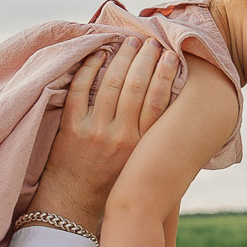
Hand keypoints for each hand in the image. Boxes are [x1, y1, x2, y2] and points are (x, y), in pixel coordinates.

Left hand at [30, 37, 176, 235]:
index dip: (166, 73)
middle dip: (144, 58)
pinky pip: (80, 90)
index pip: (159, 101)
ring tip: (128, 42)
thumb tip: (174, 110)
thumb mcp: (140, 164)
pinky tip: (97, 55)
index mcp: (142, 146)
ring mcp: (95, 131)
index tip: (171, 54)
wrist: (73, 204)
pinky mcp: (72, 129)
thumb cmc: (111, 184)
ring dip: (121, 57)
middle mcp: (121, 137)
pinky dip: (88, 68)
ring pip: (110, 84)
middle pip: (136, 86)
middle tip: (149, 41)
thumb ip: (154, 139)